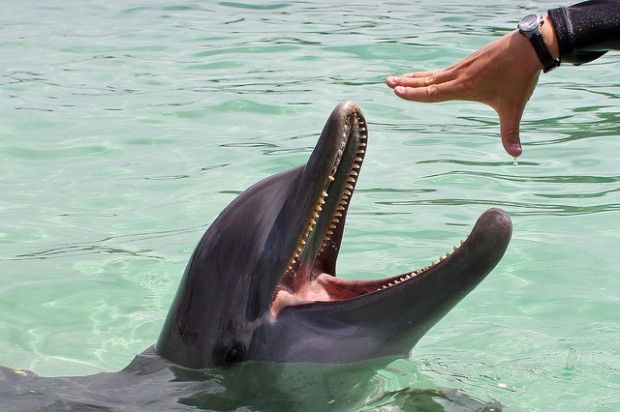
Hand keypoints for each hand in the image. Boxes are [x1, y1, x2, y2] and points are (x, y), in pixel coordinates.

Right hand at [386, 29, 547, 156]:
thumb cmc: (519, 78)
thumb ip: (510, 133)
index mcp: (463, 87)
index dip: (413, 93)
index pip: (432, 92)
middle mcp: (458, 75)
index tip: (396, 90)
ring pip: (433, 73)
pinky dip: (429, 74)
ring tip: (399, 78)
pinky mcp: (469, 61)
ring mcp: (463, 66)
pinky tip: (427, 76)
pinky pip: (443, 70)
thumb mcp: (513, 108)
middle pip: (426, 80)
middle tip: (387, 81)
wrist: (528, 47)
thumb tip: (516, 155)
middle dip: (405, 82)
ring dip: (414, 77)